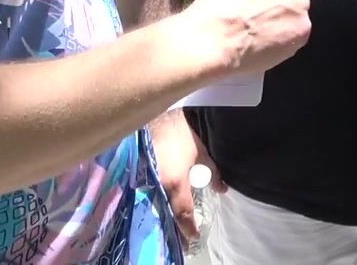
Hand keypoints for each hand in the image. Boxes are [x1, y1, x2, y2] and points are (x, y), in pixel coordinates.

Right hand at [152, 116, 219, 241]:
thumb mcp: (202, 153)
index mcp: (175, 182)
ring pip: (151, 206)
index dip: (188, 228)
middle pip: (163, 215)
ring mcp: (142, 181)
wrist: (158, 115)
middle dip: (171, 228)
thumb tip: (222, 189)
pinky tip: (150, 207)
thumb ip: (213, 173)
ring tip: (164, 227)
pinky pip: (141, 194)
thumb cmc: (182, 133)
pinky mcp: (134, 174)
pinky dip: (148, 202)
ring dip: (158, 217)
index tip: (194, 238)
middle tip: (178, 240)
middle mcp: (157, 185)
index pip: (182, 212)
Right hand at [182, 0, 313, 74]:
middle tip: (266, 15)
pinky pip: (298, 35)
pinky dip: (287, 39)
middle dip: (287, 2)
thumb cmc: (215, 8)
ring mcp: (301, 7)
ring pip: (299, 15)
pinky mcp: (303, 31)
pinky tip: (266, 44)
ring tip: (264, 33)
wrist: (215, 38)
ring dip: (287, 21)